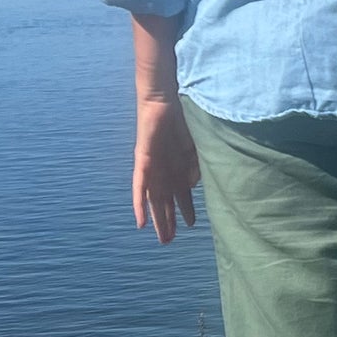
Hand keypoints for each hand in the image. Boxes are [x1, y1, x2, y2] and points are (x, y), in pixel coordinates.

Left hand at [133, 96, 199, 243]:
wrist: (167, 96)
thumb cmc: (183, 114)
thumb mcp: (196, 144)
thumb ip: (196, 164)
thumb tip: (193, 184)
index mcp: (177, 164)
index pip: (180, 192)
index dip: (186, 208)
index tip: (191, 224)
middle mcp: (163, 168)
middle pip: (165, 200)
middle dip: (168, 221)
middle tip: (170, 241)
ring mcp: (153, 165)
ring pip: (154, 199)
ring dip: (158, 219)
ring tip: (163, 238)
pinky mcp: (143, 160)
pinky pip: (140, 186)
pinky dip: (140, 204)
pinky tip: (141, 222)